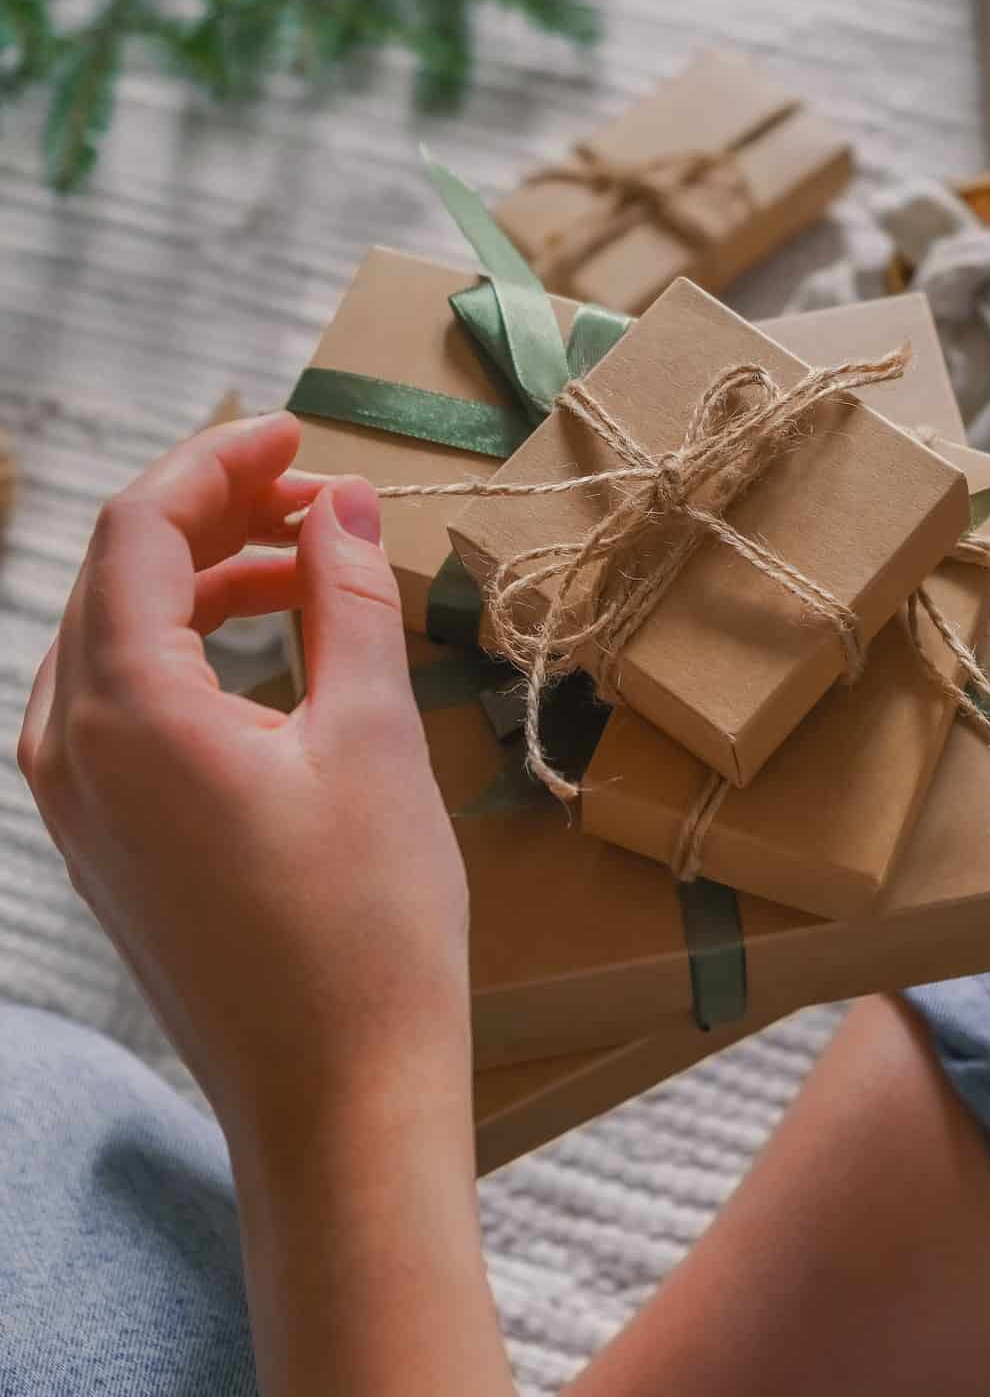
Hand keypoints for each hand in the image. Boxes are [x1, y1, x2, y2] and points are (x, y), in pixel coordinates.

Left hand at [18, 412, 469, 1151]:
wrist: (337, 1104)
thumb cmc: (366, 928)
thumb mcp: (372, 737)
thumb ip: (351, 599)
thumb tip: (346, 502)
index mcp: (122, 713)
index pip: (139, 530)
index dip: (219, 461)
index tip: (299, 432)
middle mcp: (70, 751)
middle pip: (118, 576)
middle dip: (216, 515)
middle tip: (321, 495)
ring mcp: (74, 805)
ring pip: (118, 639)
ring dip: (208, 582)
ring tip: (316, 564)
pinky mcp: (104, 843)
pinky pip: (123, 705)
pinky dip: (194, 653)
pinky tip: (277, 653)